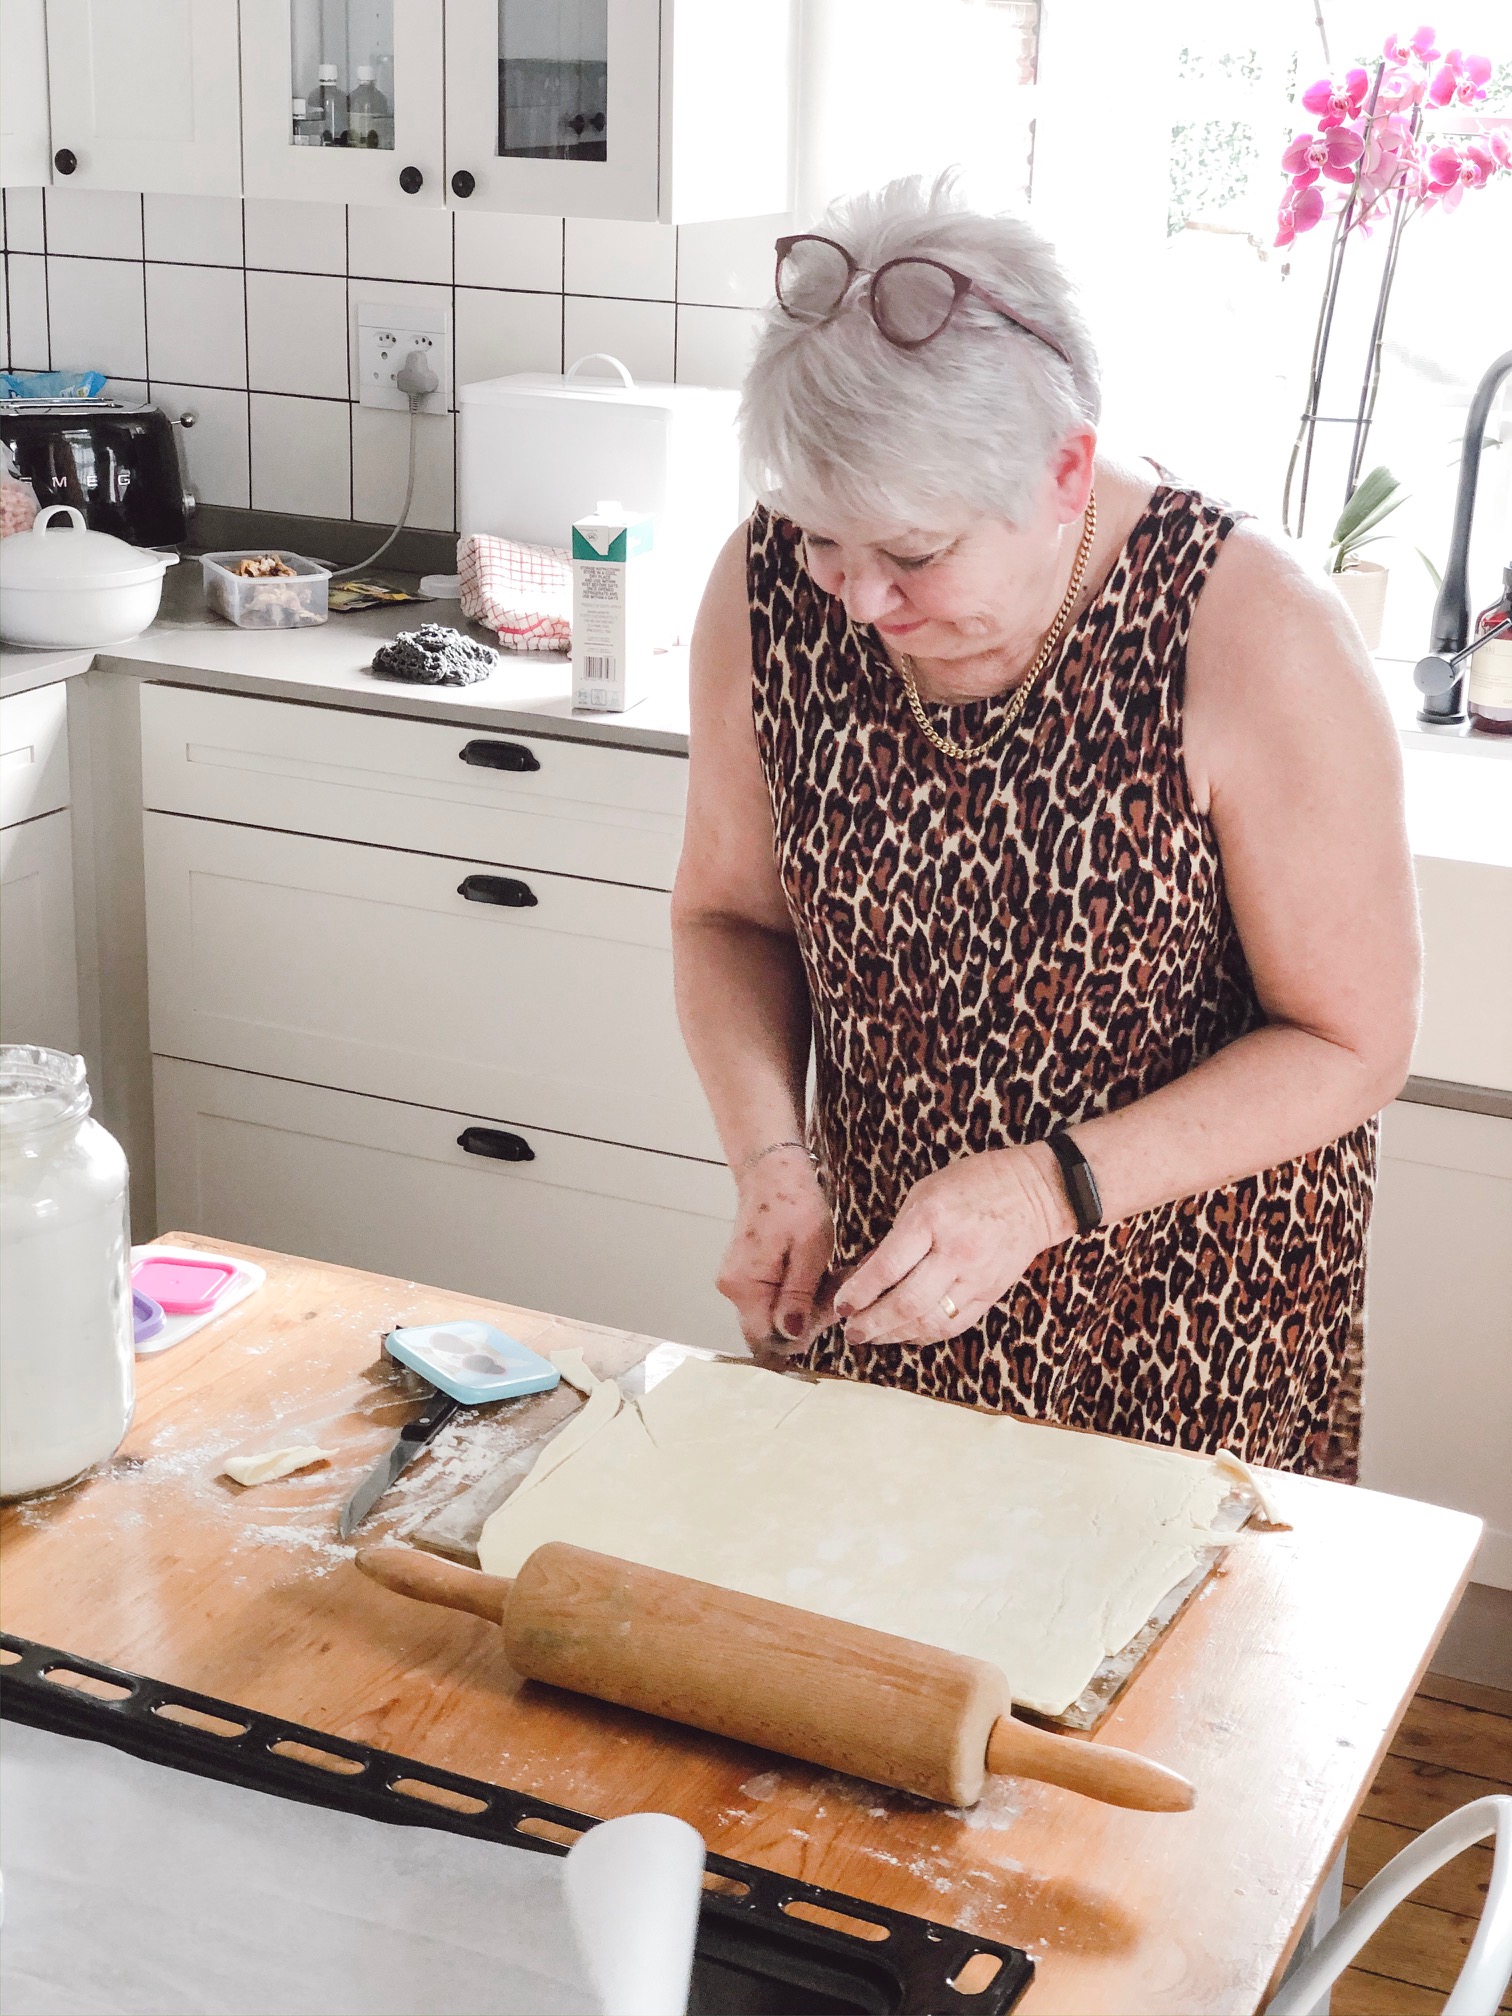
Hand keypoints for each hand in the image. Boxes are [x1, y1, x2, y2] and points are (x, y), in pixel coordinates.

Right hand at [717, 1147, 835, 1367]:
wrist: (772, 1170)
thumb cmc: (794, 1203)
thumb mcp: (809, 1248)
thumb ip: (798, 1294)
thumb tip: (790, 1334)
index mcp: (745, 1286)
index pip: (767, 1339)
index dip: (801, 1335)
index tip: (827, 1310)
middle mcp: (733, 1291)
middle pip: (770, 1329)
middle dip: (806, 1319)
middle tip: (835, 1290)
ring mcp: (737, 1283)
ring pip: (773, 1314)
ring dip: (804, 1305)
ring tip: (829, 1277)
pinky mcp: (745, 1275)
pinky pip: (771, 1298)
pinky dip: (796, 1293)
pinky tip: (816, 1274)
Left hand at [835, 1145, 1076, 1348]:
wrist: (1036, 1193)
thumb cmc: (974, 1183)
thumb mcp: (925, 1192)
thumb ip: (899, 1234)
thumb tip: (867, 1272)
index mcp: (933, 1219)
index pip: (888, 1267)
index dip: (860, 1292)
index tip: (841, 1305)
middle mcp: (955, 1253)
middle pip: (907, 1302)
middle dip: (872, 1323)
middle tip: (851, 1332)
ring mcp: (976, 1278)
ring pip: (930, 1321)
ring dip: (895, 1334)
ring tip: (871, 1337)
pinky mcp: (991, 1294)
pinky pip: (955, 1325)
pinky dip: (926, 1335)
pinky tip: (906, 1336)